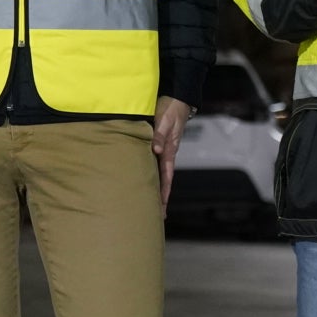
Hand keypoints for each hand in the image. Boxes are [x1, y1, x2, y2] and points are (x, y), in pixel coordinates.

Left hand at [152, 97, 193, 216]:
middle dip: (160, 197)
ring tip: (148, 204)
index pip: (166, 175)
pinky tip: (142, 181)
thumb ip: (159, 135)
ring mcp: (161, 150)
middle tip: (157, 216)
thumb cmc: (170, 110)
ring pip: (157, 173)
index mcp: (169, 150)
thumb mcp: (165, 121)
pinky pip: (152, 163)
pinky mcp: (155, 144)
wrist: (175, 99)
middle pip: (162, 179)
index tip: (161, 206)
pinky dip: (148, 174)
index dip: (163, 191)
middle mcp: (165, 153)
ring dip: (153, 187)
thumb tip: (156, 150)